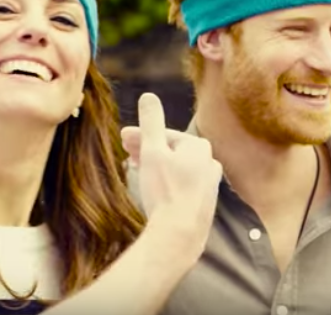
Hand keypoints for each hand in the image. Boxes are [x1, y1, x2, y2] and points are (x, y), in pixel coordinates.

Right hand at [122, 94, 221, 265]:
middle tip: (125, 152)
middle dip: (146, 148)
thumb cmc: (166, 191)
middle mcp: (209, 164)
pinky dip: (165, 181)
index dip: (140, 134)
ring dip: (154, 164)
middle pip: (171, 150)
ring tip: (134, 168)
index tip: (122, 139)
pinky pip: (181, 184)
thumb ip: (151, 121)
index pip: (165, 135)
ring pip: (175, 167)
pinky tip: (152, 187)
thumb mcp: (152, 150)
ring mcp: (209, 185)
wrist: (179, 236)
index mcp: (199, 148)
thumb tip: (149, 95)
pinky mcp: (203, 204)